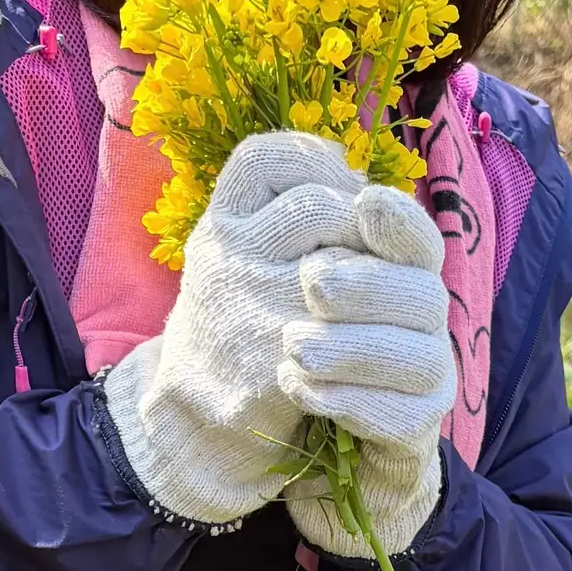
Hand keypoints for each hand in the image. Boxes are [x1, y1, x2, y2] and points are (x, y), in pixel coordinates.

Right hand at [104, 132, 363, 527]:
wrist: (198, 412)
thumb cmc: (238, 317)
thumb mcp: (240, 252)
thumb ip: (285, 211)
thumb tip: (364, 185)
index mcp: (218, 224)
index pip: (264, 158)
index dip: (316, 160)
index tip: (344, 184)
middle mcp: (229, 257)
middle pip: (317, 205)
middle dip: (360, 218)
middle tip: (373, 241)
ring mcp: (254, 306)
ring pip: (340, 261)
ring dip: (372, 267)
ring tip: (371, 282)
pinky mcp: (282, 355)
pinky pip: (348, 321)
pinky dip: (372, 317)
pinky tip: (368, 324)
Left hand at [280, 184, 453, 559]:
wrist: (288, 431)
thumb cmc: (287, 337)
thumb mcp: (282, 275)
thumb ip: (303, 224)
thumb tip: (314, 172)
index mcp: (398, 273)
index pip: (417, 237)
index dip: (399, 219)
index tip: (362, 201)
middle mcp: (423, 319)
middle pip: (423, 293)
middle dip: (367, 284)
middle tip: (311, 282)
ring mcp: (425, 375)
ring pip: (416, 356)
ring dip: (352, 346)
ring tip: (294, 347)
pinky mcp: (414, 428)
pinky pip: (398, 417)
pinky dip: (347, 400)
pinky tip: (301, 388)